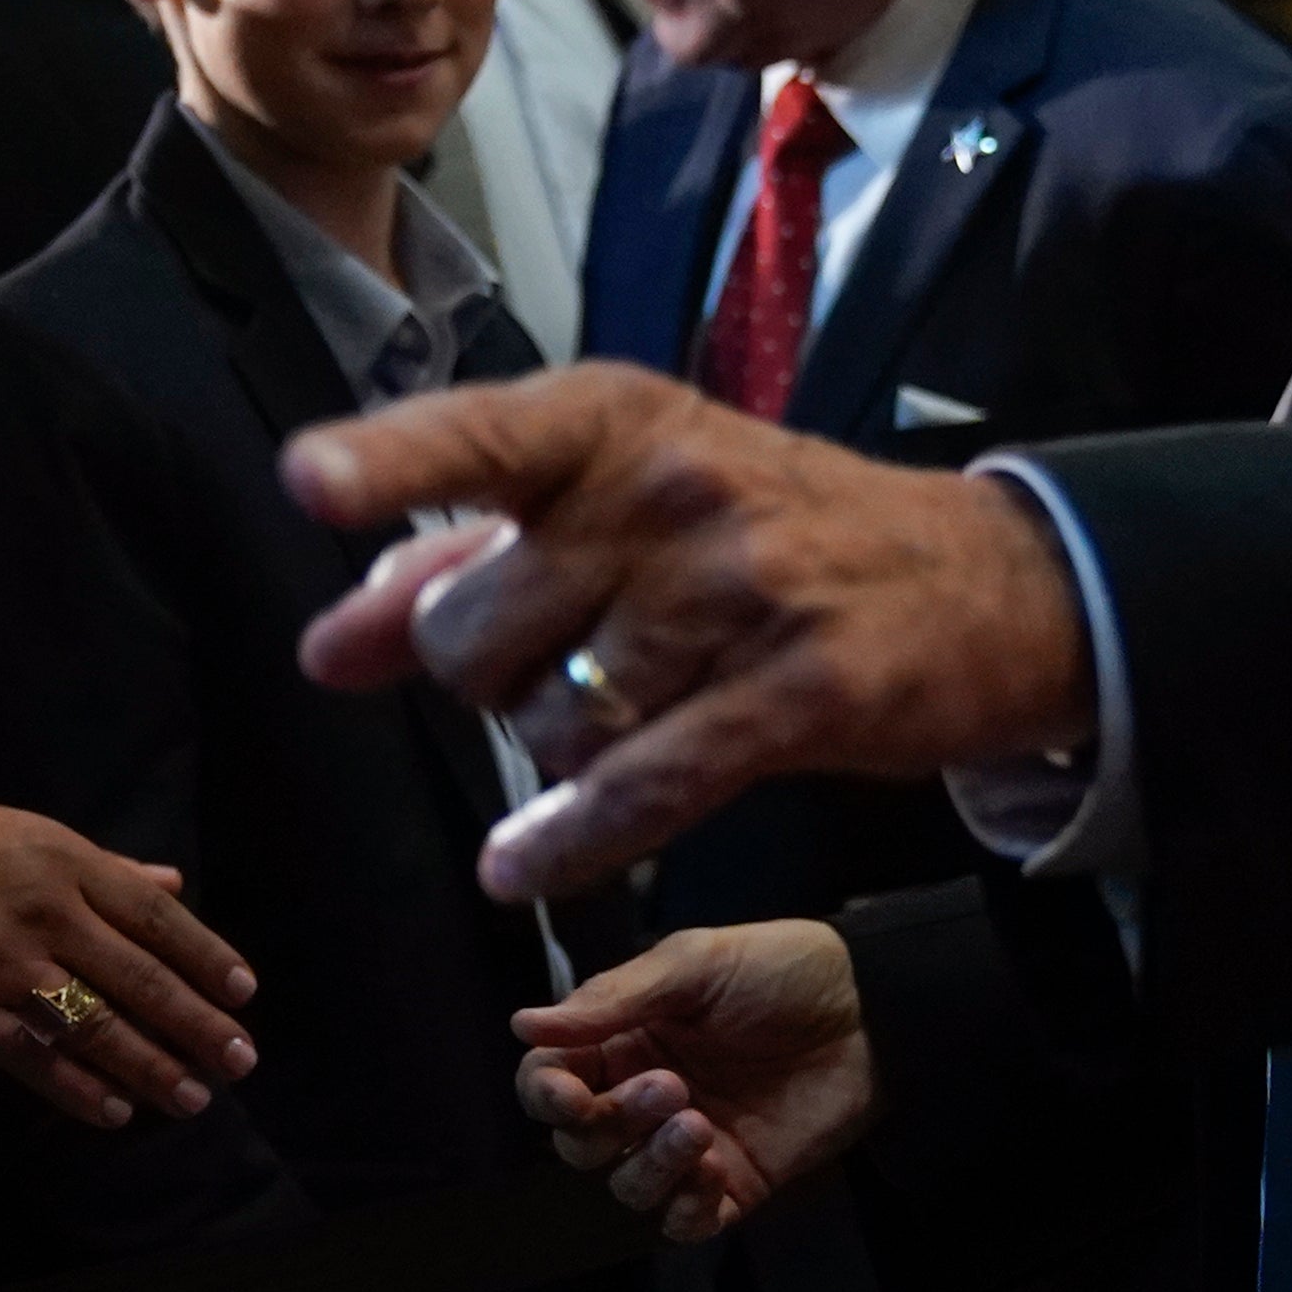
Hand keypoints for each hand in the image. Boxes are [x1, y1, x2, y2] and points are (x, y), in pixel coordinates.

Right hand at [0, 786, 256, 1127]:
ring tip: (193, 1098)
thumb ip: (103, 865)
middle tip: (241, 1061)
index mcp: (62, 858)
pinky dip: (78, 1089)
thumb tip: (172, 882)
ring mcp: (3, 964)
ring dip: (150, 1067)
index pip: (155, 914)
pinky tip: (114, 1111)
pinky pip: (34, 1057)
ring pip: (96, 1025)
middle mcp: (44, 912)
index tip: (245, 992)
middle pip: (139, 977)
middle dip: (197, 1023)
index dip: (206, 955)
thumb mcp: (23, 831)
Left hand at [286, 365, 1091, 898]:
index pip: (478, 436)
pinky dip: (568, 838)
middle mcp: (671, 489)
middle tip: (555, 662)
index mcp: (615, 423)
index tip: (308, 483)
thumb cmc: (771, 536)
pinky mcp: (798, 692)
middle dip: (479, 677)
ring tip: (618, 718)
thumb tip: (327, 647)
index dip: (387, 463)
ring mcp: (740, 588)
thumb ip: (458, 562)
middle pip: (470, 630)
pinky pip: (639, 786)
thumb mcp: (621, 508)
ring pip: (547, 720)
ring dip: (551, 751)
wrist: (983, 583)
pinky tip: (520, 868)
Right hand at [513, 920, 876, 1242]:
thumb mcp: (696, 963)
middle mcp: (644, 1096)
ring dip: (648, 1163)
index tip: (567, 1092)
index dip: (546, 1094)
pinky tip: (714, 1169)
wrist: (875, 1009)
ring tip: (698, 1122)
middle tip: (670, 1086)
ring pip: (626, 1187)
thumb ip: (614, 998)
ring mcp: (690, 1144)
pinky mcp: (735, 1183)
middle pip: (580, 1142)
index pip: (551, 1081)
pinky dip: (685, 1207)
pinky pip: (683, 1223)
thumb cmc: (784, 970)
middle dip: (611, 1122)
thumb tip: (524, 1024)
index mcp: (624, 1038)